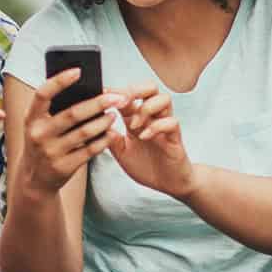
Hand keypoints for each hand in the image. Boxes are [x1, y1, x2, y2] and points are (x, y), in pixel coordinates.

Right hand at [16, 68, 121, 196]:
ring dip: (104, 122)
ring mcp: (50, 152)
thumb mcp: (40, 125)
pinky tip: (112, 133)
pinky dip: (103, 140)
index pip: (43, 94)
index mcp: (31, 118)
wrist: (34, 179)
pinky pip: (90, 151)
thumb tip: (86, 90)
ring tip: (114, 114)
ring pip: (84, 132)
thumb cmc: (44, 142)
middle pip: (72, 114)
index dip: (59, 81)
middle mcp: (38, 134)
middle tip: (117, 97)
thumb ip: (55, 110)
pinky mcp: (64, 167)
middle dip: (98, 103)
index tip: (78, 71)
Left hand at [108, 83, 195, 200]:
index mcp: (136, 119)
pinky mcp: (175, 137)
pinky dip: (157, 126)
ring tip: (134, 125)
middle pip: (150, 88)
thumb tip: (96, 124)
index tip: (101, 93)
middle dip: (135, 90)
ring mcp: (164, 126)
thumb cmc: (146, 166)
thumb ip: (111, 138)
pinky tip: (145, 137)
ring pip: (164, 99)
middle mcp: (152, 118)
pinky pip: (171, 122)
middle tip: (122, 103)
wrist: (168, 183)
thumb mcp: (121, 153)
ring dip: (146, 108)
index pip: (127, 96)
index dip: (115, 91)